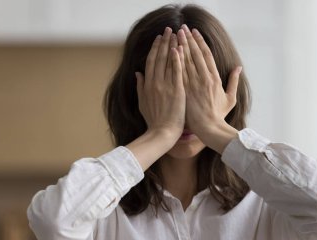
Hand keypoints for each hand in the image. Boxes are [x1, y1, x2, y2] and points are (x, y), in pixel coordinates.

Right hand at [135, 27, 184, 141]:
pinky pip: (177, 71)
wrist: (162, 132)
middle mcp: (155, 82)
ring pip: (168, 62)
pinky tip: (179, 48)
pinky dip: (177, 59)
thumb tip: (137, 73)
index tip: (159, 38)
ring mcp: (166, 86)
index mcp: (147, 85)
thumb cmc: (154, 120)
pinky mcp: (176, 90)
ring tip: (176, 34)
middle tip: (168, 29)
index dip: (155, 48)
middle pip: (159, 58)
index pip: (151, 62)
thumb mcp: (142, 103)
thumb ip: (140, 87)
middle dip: (164, 42)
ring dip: (172, 46)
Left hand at [177, 24, 241, 140]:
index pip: (207, 55)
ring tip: (175, 35)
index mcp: (215, 78)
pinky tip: (172, 51)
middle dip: (188, 40)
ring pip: (187, 61)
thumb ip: (234, 81)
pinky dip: (177, 61)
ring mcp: (194, 84)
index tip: (194, 33)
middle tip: (182, 28)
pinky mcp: (185, 90)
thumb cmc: (219, 115)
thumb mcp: (230, 98)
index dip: (200, 42)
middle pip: (195, 54)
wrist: (209, 128)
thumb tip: (239, 68)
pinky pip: (180, 72)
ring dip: (181, 46)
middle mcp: (205, 78)